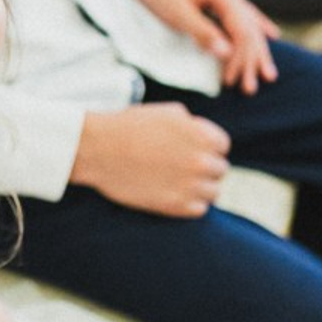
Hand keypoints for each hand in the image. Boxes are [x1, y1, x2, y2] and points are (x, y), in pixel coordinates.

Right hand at [72, 104, 230, 217]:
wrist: (98, 149)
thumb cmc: (129, 126)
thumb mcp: (167, 112)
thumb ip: (193, 125)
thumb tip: (204, 137)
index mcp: (202, 136)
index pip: (222, 146)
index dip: (207, 147)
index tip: (191, 149)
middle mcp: (201, 161)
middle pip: (219, 170)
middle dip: (204, 167)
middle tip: (181, 166)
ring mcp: (190, 186)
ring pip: (213, 192)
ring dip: (200, 187)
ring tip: (178, 181)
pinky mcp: (176, 206)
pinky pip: (199, 209)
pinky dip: (190, 203)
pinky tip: (173, 193)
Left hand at [117, 0, 278, 92]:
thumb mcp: (177, 14)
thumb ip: (203, 33)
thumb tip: (227, 54)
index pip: (242, 31)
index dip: (240, 58)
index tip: (231, 81)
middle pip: (249, 30)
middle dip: (251, 61)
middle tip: (250, 89)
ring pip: (248, 25)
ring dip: (255, 52)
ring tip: (269, 76)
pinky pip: (243, 16)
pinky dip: (256, 28)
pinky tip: (272, 35)